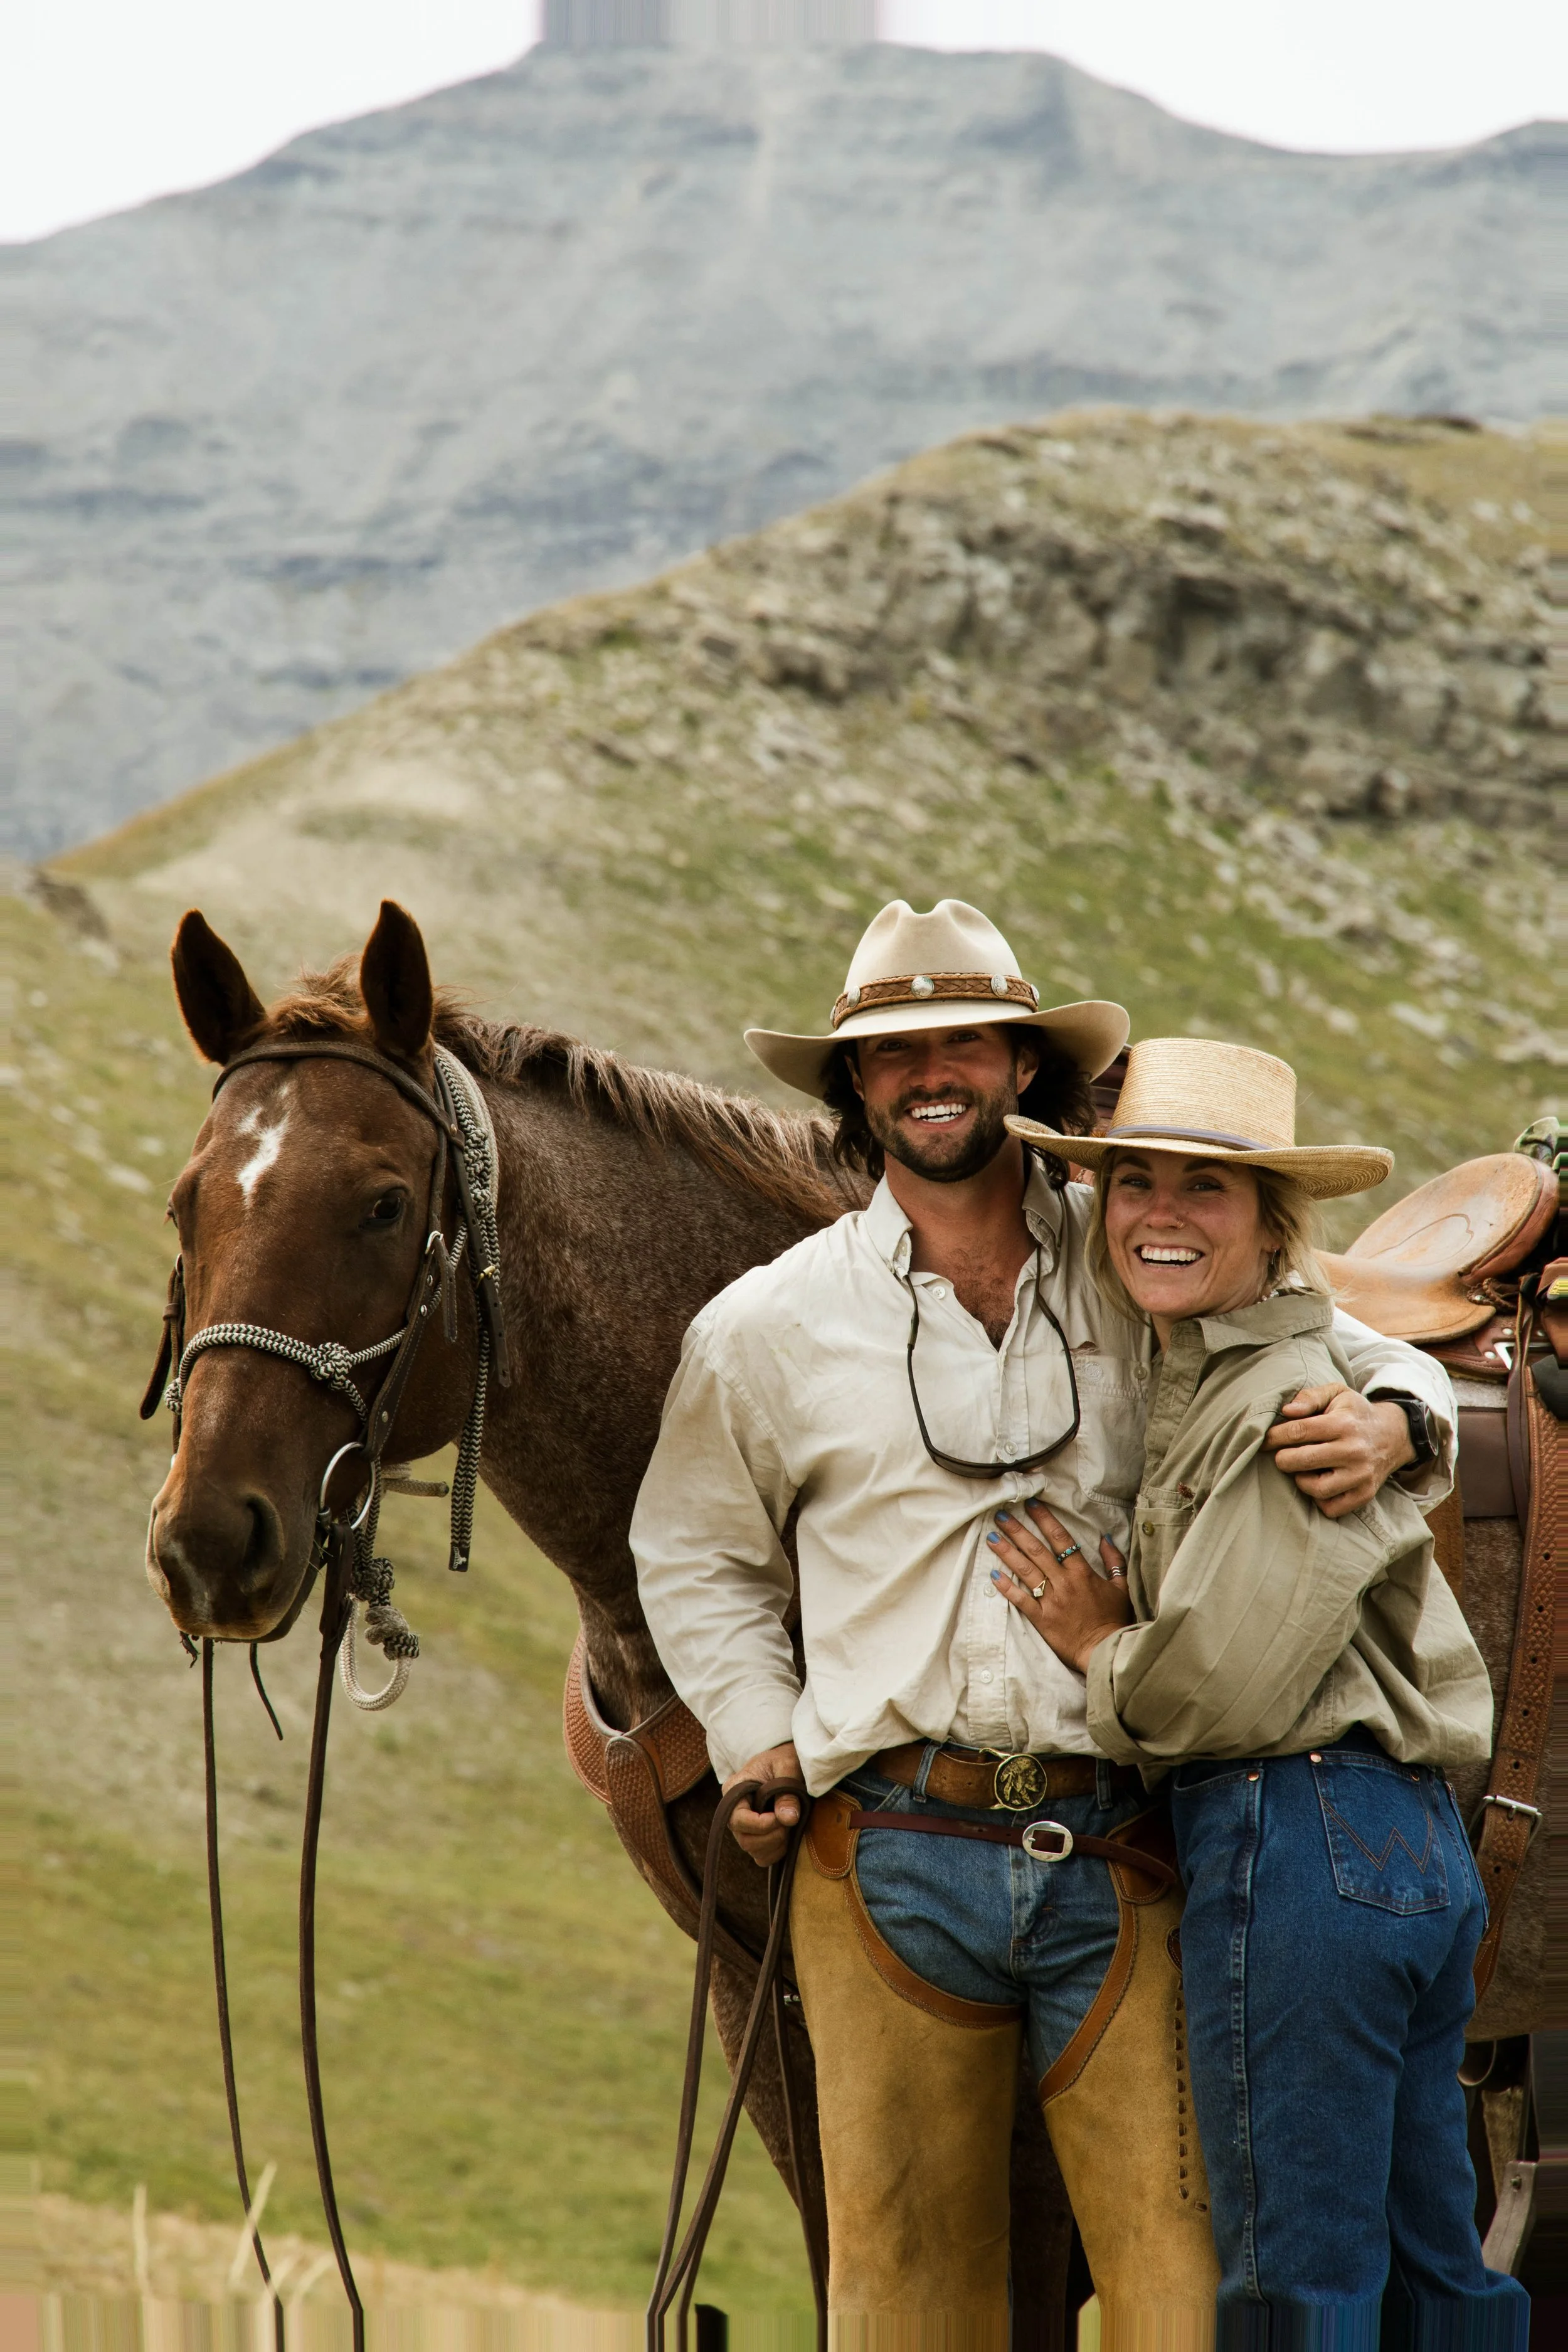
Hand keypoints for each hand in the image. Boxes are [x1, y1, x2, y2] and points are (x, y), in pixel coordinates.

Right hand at [723, 1741, 803, 1866]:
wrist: (786, 1761)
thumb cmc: (783, 1758)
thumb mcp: (787, 1766)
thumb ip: (787, 1791)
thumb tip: (788, 1818)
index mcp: (734, 1790)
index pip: (738, 1819)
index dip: (760, 1824)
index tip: (781, 1817)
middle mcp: (733, 1811)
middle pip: (745, 1840)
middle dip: (772, 1835)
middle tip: (789, 1820)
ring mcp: (744, 1827)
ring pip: (753, 1850)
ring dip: (776, 1844)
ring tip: (789, 1825)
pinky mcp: (756, 1836)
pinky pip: (762, 1857)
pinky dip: (776, 1852)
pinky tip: (787, 1836)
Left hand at [987, 1498, 1132, 1674]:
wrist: (1107, 1651)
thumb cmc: (1114, 1620)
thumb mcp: (1121, 1588)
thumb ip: (1114, 1561)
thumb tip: (1105, 1538)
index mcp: (1082, 1573)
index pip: (1060, 1539)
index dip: (1044, 1519)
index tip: (1030, 1504)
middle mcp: (1064, 1582)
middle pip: (1036, 1550)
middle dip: (1017, 1531)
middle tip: (1001, 1515)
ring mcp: (1051, 1601)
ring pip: (1025, 1571)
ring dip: (1007, 1552)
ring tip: (991, 1537)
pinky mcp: (1042, 1619)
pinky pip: (1021, 1600)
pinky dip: (1007, 1587)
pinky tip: (993, 1575)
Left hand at [1264, 1384, 1415, 1519]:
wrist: (1393, 1435)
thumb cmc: (1354, 1414)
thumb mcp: (1336, 1393)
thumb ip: (1310, 1397)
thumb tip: (1286, 1411)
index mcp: (1343, 1424)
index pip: (1298, 1431)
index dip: (1274, 1436)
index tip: (1265, 1440)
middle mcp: (1354, 1451)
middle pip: (1302, 1460)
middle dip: (1282, 1459)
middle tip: (1282, 1455)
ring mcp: (1361, 1476)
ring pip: (1316, 1489)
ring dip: (1301, 1480)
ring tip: (1303, 1469)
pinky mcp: (1364, 1495)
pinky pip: (1331, 1508)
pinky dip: (1319, 1499)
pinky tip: (1319, 1483)